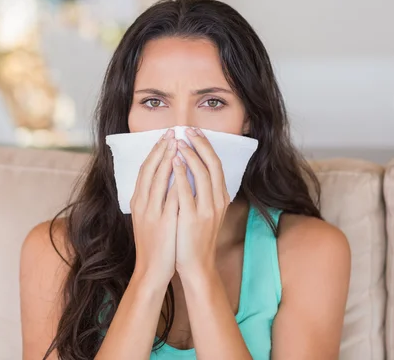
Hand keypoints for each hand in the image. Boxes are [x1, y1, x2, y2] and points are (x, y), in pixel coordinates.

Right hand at [130, 129, 178, 289]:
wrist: (151, 269)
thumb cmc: (154, 244)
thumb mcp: (149, 217)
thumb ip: (154, 199)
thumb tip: (166, 179)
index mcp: (138, 201)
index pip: (145, 170)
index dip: (155, 151)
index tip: (165, 136)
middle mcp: (142, 204)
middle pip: (150, 170)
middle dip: (161, 149)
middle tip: (171, 132)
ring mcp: (152, 212)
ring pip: (158, 179)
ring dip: (167, 159)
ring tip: (176, 142)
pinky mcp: (164, 222)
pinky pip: (170, 197)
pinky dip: (175, 181)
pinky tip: (182, 169)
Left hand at [172, 127, 229, 276]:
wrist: (196, 265)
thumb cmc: (195, 237)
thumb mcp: (204, 212)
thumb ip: (202, 192)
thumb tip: (192, 169)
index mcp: (220, 198)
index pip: (216, 165)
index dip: (206, 146)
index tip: (195, 132)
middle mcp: (217, 201)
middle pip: (212, 165)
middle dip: (200, 144)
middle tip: (188, 129)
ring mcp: (206, 210)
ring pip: (202, 175)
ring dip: (190, 155)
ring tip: (179, 141)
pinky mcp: (192, 218)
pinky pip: (187, 192)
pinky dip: (181, 174)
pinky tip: (173, 162)